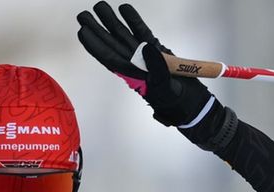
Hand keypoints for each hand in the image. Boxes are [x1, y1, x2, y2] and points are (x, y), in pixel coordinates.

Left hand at [76, 2, 212, 128]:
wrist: (190, 101)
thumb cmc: (174, 101)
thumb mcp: (164, 89)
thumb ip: (156, 70)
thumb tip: (145, 48)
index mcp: (131, 75)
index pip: (109, 57)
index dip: (95, 45)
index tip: (83, 32)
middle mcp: (134, 63)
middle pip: (111, 43)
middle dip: (97, 29)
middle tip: (83, 15)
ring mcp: (144, 55)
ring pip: (124, 35)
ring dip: (111, 21)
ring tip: (100, 7)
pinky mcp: (156, 49)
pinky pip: (142, 32)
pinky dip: (134, 21)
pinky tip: (124, 9)